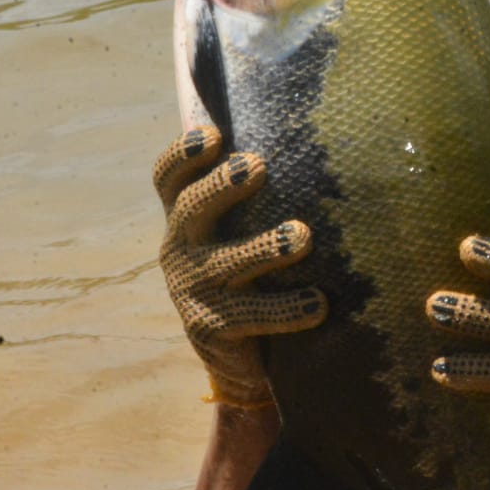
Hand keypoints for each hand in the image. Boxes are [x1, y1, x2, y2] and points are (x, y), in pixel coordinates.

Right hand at [153, 125, 325, 408]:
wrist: (238, 355)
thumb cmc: (251, 274)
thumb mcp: (241, 232)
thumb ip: (255, 195)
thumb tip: (304, 138)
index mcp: (186, 219)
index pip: (170, 179)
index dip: (184, 155)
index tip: (213, 134)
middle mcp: (180, 249)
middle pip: (191, 209)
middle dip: (222, 186)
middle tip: (257, 166)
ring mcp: (191, 290)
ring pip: (226, 264)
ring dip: (264, 247)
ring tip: (302, 235)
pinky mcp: (210, 328)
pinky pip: (250, 316)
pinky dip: (287, 309)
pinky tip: (319, 303)